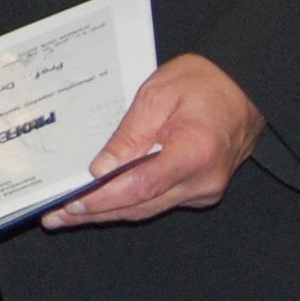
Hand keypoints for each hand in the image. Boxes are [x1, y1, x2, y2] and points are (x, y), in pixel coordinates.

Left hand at [43, 54, 264, 228]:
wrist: (243, 87)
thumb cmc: (204, 82)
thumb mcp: (157, 95)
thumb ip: (129, 134)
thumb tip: (101, 169)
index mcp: (195, 153)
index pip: (140, 187)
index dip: (104, 199)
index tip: (72, 205)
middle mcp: (203, 181)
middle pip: (140, 206)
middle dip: (95, 213)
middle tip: (56, 217)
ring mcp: (204, 191)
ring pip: (147, 208)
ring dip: (108, 212)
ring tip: (68, 215)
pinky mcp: (199, 191)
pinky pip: (158, 201)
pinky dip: (128, 202)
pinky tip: (101, 201)